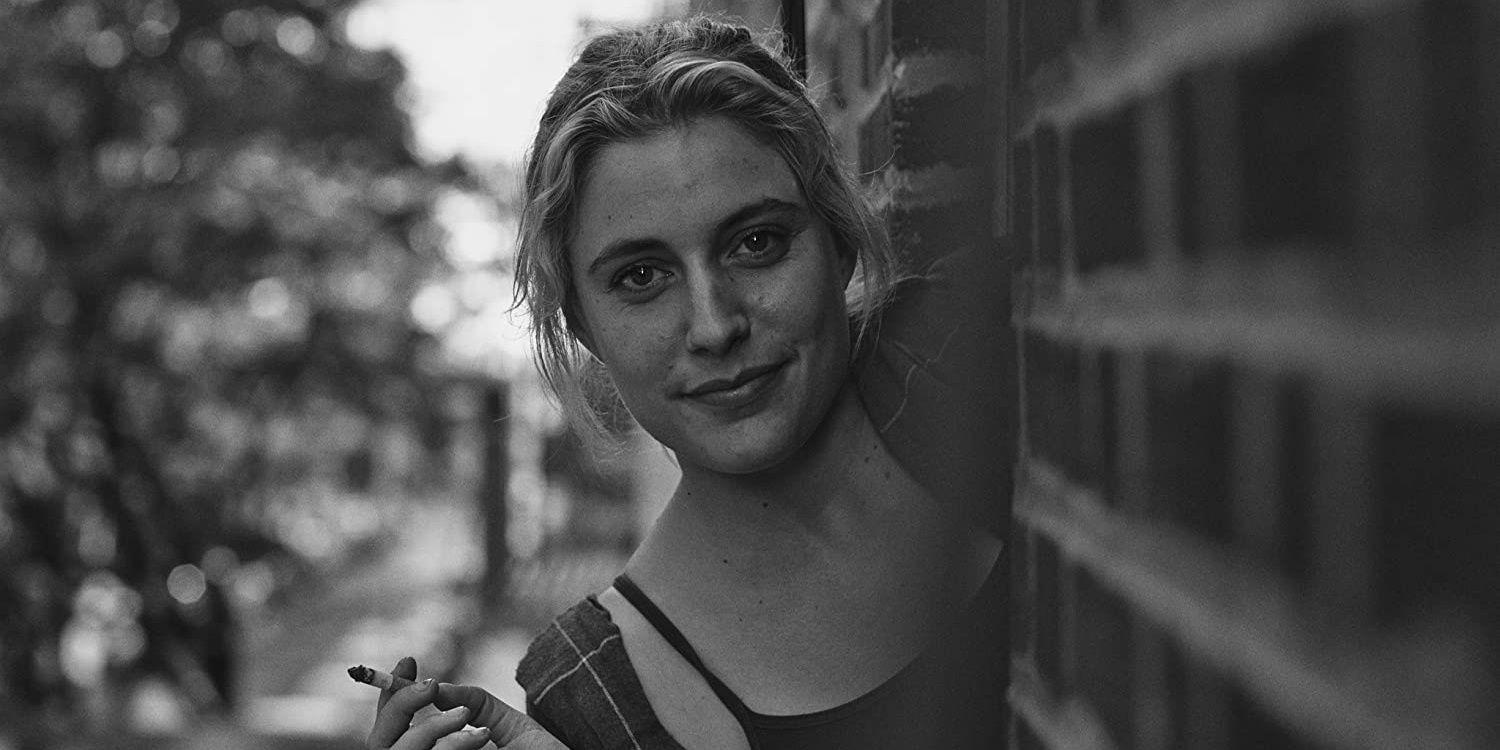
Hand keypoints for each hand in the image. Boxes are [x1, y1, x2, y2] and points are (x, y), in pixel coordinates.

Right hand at [367, 656, 566, 748]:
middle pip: (379, 743)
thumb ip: (471, 702)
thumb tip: (436, 688)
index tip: (409, 660)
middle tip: (431, 686)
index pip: (391, 728)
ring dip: (433, 728)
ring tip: (468, 719)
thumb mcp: (502, 722)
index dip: (391, 695)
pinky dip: (454, 745)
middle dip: (401, 707)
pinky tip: (484, 739)